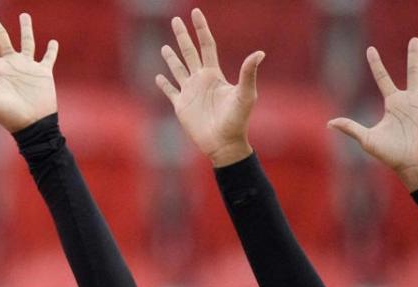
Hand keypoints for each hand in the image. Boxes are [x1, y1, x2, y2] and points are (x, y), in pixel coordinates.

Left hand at [0, 6, 57, 132]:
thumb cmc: (7, 116)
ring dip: (26, 29)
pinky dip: (51, 50)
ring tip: (24, 15)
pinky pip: (48, 58)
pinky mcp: (43, 73)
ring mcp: (27, 68)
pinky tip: (53, 42)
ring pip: (26, 42)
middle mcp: (10, 65)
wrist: (32, 125)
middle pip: (0, 37)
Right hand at [156, 8, 263, 167]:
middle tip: (176, 20)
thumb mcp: (245, 94)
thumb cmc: (237, 120)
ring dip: (171, 58)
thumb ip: (248, 73)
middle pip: (189, 52)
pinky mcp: (181, 106)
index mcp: (214, 74)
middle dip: (182, 36)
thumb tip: (259, 53)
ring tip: (165, 47)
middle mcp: (201, 80)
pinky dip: (163, 84)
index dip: (201, 29)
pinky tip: (158, 77)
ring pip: (178, 69)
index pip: (206, 45)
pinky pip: (170, 91)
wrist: (224, 143)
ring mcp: (190, 93)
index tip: (195, 12)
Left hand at [328, 39, 417, 191]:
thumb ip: (350, 128)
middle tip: (414, 40)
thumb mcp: (367, 138)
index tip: (370, 49)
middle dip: (413, 55)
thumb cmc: (390, 154)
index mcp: (393, 104)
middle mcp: (410, 99)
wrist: (411, 164)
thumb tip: (329, 123)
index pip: (383, 78)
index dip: (376, 64)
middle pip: (413, 71)